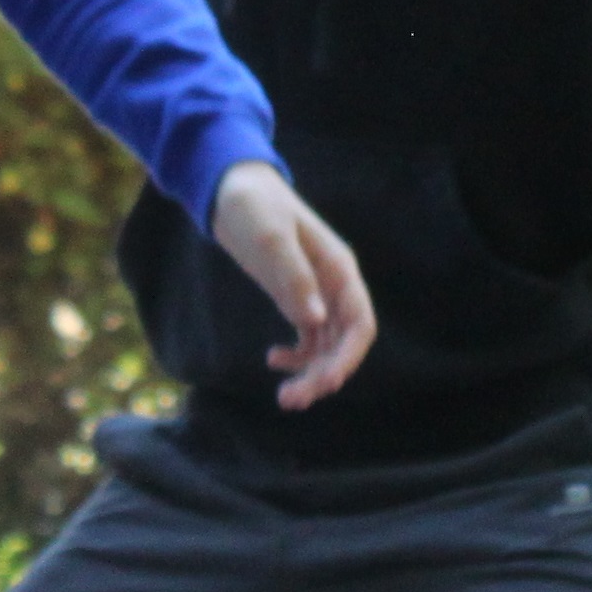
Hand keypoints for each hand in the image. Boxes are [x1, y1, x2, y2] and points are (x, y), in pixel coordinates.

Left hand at [209, 161, 376, 409]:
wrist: (232, 190)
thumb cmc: (253, 209)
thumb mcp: (271, 239)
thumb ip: (294, 279)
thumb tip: (314, 322)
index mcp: (338, 269)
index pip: (359, 323)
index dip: (348, 358)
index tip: (324, 385)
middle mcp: (334, 285)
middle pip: (344, 342)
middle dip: (323, 375)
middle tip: (290, 400)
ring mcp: (316, 292)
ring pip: (327, 345)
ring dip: (310, 373)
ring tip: (284, 396)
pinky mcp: (296, 297)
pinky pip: (308, 338)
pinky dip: (296, 356)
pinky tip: (272, 359)